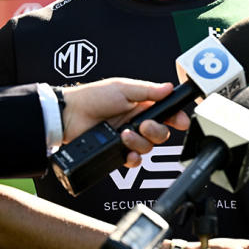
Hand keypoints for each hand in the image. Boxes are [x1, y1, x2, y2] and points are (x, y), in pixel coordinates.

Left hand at [60, 78, 190, 166]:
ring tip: (124, 135)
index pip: (167, 113)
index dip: (176, 118)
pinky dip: (132, 158)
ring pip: (148, 147)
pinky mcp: (117, 151)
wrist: (69, 115)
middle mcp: (137, 122)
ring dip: (139, 142)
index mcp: (142, 105)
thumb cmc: (91, 97)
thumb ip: (148, 91)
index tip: (180, 121)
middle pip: (161, 133)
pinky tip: (126, 152)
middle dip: (156, 131)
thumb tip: (169, 88)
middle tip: (144, 126)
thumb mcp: (122, 88)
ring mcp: (128, 138)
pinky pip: (134, 160)